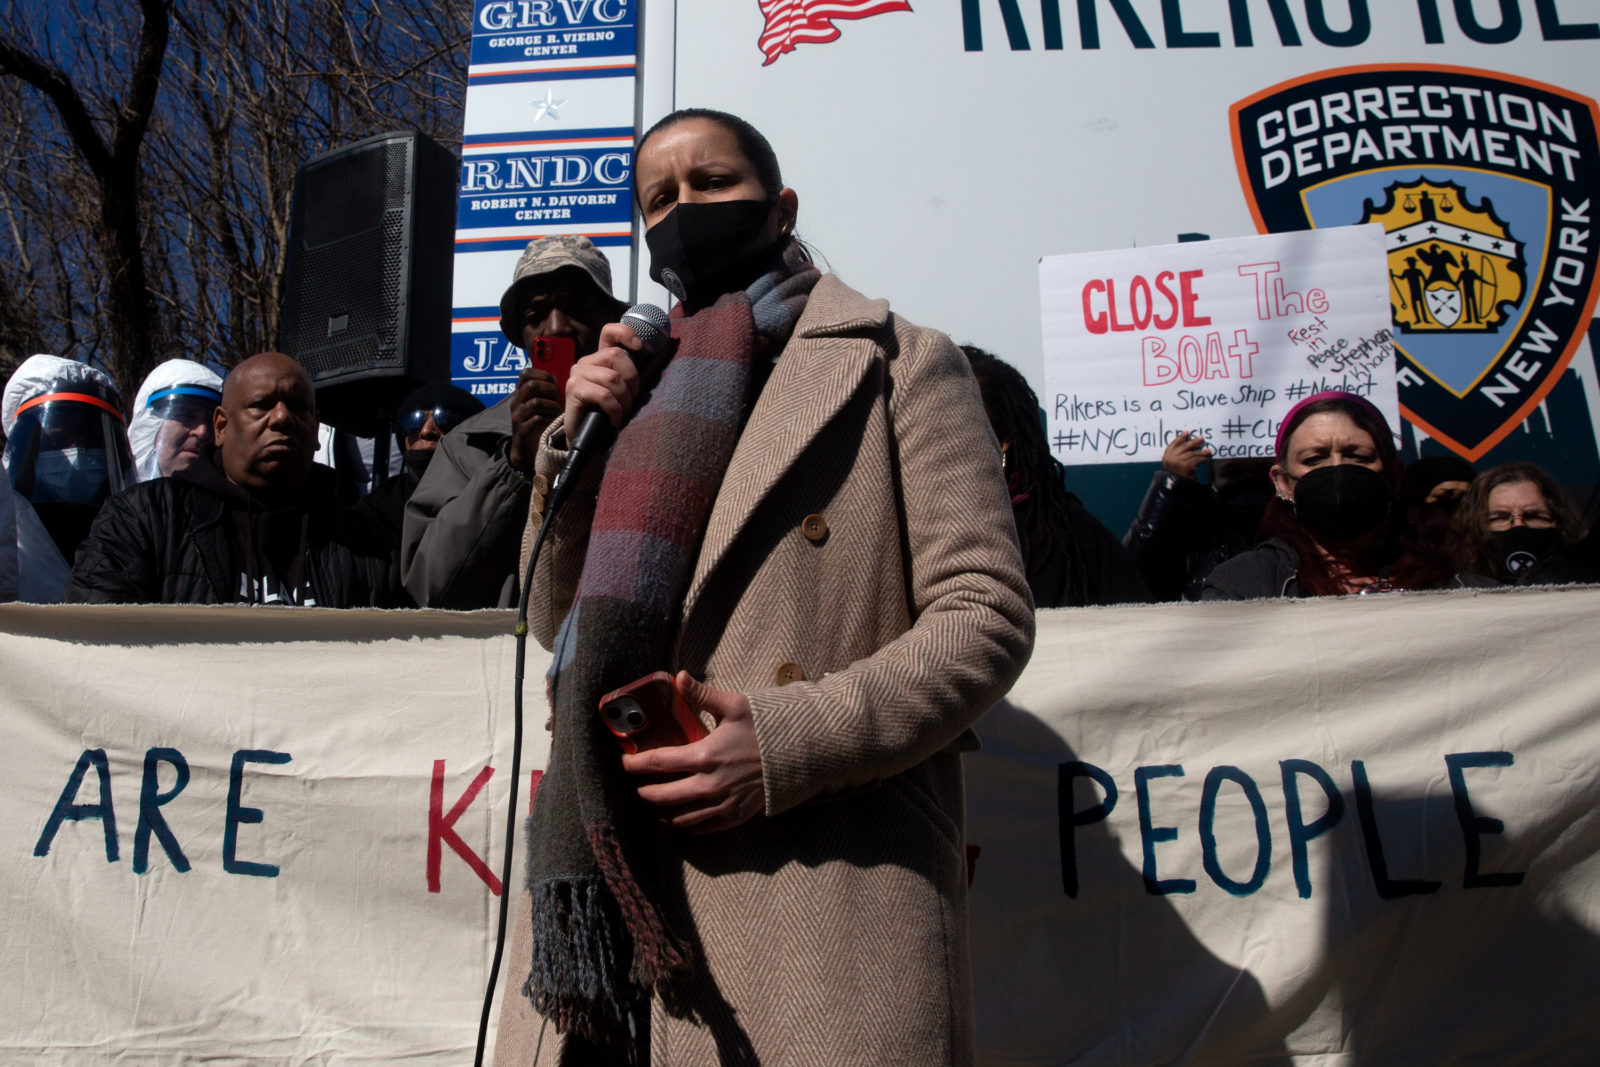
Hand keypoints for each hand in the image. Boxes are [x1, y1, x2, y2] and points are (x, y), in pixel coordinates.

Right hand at [507, 367, 559, 472]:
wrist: (527, 447)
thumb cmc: (539, 422)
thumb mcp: (541, 403)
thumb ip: (546, 390)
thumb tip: (558, 376)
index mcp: (520, 393)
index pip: (525, 373)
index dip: (542, 375)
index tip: (553, 384)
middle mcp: (516, 402)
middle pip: (531, 385)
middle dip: (549, 390)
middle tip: (557, 399)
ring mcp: (517, 416)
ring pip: (535, 402)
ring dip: (551, 406)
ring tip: (557, 412)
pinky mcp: (521, 430)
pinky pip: (536, 420)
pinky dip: (548, 420)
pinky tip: (552, 422)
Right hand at [560, 321, 645, 434]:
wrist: (588, 440)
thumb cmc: (609, 413)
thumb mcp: (628, 390)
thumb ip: (642, 371)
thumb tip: (667, 349)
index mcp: (600, 358)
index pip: (610, 332)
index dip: (625, 333)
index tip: (640, 346)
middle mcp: (586, 361)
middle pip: (616, 355)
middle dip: (632, 379)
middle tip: (633, 398)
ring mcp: (577, 374)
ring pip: (612, 377)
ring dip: (624, 399)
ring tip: (624, 412)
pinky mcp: (573, 389)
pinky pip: (604, 395)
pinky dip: (615, 409)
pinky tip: (615, 420)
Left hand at [621, 671, 764, 833]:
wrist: (800, 754)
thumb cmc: (767, 728)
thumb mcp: (735, 706)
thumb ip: (702, 695)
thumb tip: (678, 677)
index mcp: (705, 756)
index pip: (658, 763)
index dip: (635, 764)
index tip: (625, 762)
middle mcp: (710, 785)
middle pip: (662, 796)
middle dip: (644, 791)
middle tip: (637, 785)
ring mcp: (722, 804)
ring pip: (679, 818)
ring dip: (661, 812)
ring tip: (654, 803)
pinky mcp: (734, 816)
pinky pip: (701, 828)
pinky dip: (685, 825)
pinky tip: (679, 817)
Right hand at [1162, 430, 1211, 479]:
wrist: (1178, 489)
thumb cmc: (1177, 477)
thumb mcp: (1173, 465)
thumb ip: (1176, 455)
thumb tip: (1188, 443)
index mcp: (1166, 457)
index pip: (1174, 444)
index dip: (1181, 437)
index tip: (1187, 432)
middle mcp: (1170, 458)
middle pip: (1184, 446)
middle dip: (1194, 442)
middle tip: (1201, 438)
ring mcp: (1178, 462)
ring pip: (1192, 453)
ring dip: (1201, 452)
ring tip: (1208, 451)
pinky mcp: (1186, 466)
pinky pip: (1196, 459)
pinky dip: (1203, 459)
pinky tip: (1206, 459)